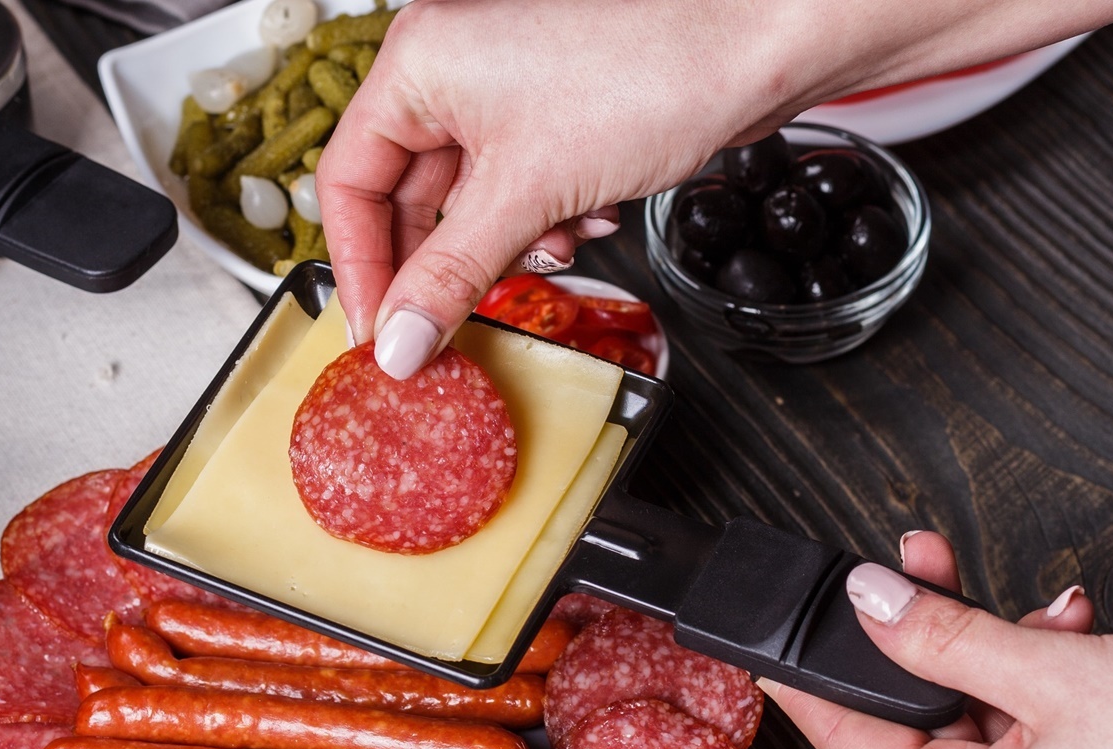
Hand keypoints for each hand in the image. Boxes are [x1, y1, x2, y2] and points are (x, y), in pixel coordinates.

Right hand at [315, 0, 1112, 379]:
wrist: (763, 44)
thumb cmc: (653, 72)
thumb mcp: (528, 195)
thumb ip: (452, 277)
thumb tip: (397, 341)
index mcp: (419, 65)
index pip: (348, 182)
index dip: (359, 267)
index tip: (378, 334)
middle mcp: (452, 67)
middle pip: (408, 195)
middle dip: (445, 263)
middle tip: (450, 328)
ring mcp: (505, 87)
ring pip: (469, 198)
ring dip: (506, 245)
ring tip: (551, 252)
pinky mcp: (554, 109)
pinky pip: (519, 186)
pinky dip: (544, 218)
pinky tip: (588, 222)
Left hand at [760, 530, 1112, 748]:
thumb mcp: (1050, 672)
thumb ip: (944, 635)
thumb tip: (870, 605)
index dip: (811, 688)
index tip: (775, 647)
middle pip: (918, 719)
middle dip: (918, 632)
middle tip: (906, 568)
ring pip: (978, 709)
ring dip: (985, 638)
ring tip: (995, 588)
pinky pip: (1031, 719)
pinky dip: (1037, 664)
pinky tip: (1062, 622)